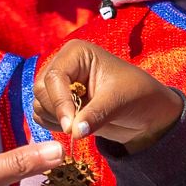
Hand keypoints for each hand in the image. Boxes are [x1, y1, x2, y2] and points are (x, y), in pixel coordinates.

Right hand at [34, 39, 182, 150]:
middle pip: (40, 90)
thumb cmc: (138, 95)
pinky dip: (55, 126)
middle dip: (58, 111)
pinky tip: (77, 126)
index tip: (70, 126)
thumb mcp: (119, 101)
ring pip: (39, 104)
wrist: (146, 113)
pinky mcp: (58, 104)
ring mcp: (59, 86)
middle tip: (80, 124)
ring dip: (57, 120)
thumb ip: (95, 115)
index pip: (54, 76)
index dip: (59, 102)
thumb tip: (74, 131)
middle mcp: (63, 65)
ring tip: (85, 121)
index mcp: (76, 53)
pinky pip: (41, 117)